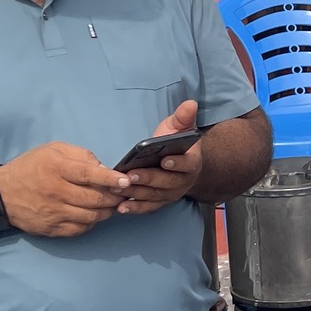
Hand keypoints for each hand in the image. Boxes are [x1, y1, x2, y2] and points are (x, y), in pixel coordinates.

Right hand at [0, 143, 129, 237]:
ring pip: (92, 216)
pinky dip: (93, 223)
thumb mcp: (52, 151)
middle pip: (95, 198)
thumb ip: (80, 155)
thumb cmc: (30, 168)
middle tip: (124, 194)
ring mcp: (53, 212)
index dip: (110, 178)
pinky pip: (81, 229)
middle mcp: (55, 191)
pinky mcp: (51, 228)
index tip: (126, 181)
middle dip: (115, 197)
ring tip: (113, 204)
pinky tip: (94, 214)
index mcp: (56, 168)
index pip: (89, 174)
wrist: (0, 194)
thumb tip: (103, 167)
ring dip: (108, 211)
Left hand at [120, 100, 203, 214]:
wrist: (184, 167)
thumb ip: (183, 117)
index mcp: (191, 163)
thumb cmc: (178, 144)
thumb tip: (190, 103)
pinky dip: (135, 208)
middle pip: (167, 182)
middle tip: (131, 174)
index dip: (176, 163)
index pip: (186, 164)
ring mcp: (171, 194)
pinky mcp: (159, 202)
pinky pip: (148, 207)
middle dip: (149, 179)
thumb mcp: (180, 128)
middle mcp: (182, 182)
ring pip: (155, 196)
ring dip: (136, 193)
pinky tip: (121, 207)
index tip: (164, 160)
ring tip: (118, 189)